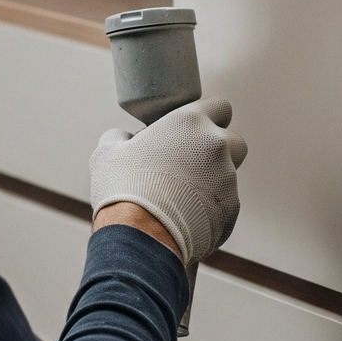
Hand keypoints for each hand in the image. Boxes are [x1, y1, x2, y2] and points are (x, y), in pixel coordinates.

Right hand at [89, 98, 247, 264]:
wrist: (141, 234)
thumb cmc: (123, 188)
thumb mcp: (107, 153)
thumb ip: (119, 138)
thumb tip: (122, 139)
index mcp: (190, 122)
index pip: (219, 106)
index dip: (208, 117)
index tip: (193, 131)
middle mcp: (216, 146)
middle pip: (234, 141)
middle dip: (218, 151)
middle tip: (191, 164)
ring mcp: (228, 178)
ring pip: (229, 175)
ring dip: (213, 182)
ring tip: (183, 198)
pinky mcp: (231, 209)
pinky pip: (225, 205)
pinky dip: (210, 210)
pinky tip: (186, 219)